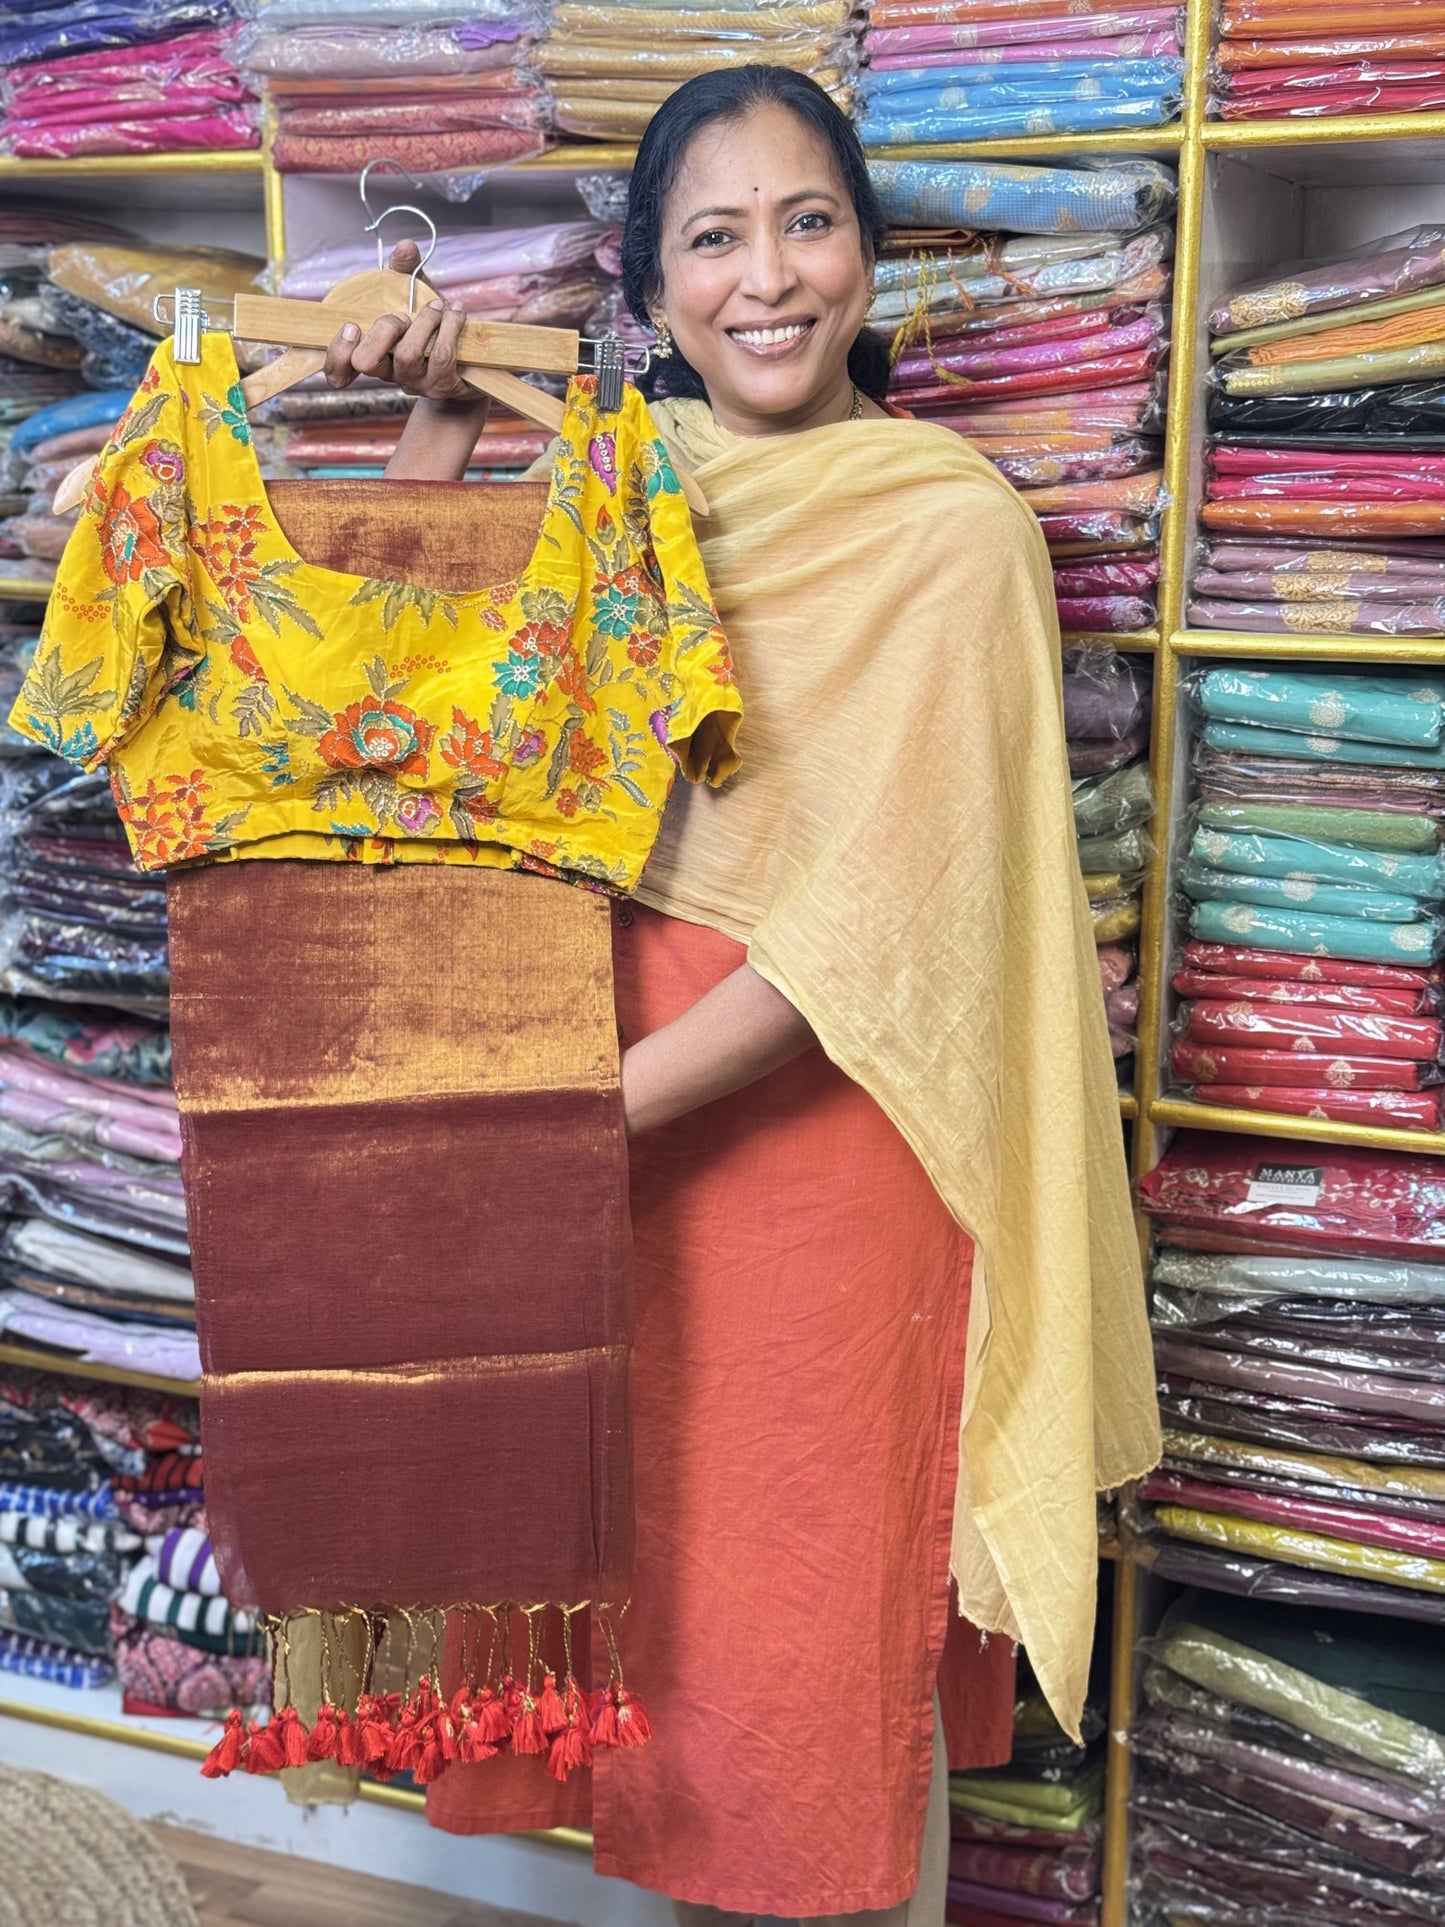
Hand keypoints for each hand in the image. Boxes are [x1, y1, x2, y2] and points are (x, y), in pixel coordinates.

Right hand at [321, 239, 472, 399]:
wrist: (470, 358)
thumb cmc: (431, 325)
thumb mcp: (413, 295)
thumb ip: (403, 270)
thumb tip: (406, 247)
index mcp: (372, 353)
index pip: (337, 372)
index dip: (337, 354)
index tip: (352, 326)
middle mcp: (389, 373)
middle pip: (366, 362)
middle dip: (381, 330)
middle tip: (400, 316)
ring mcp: (415, 382)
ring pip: (406, 355)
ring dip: (422, 323)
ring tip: (437, 307)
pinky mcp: (441, 385)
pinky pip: (441, 356)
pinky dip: (450, 326)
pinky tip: (456, 311)